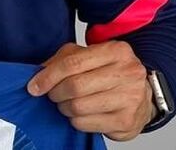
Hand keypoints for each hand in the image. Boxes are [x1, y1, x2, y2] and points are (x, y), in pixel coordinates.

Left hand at [28, 41, 155, 140]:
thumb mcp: (87, 56)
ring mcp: (131, 99)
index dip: (48, 76)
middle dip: (55, 93)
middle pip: (75, 86)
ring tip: (67, 104)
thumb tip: (38, 76)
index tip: (34, 86)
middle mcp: (128, 73)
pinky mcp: (127, 121)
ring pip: (78, 107)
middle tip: (53, 95)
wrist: (141, 95)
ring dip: (64, 107)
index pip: (72, 63)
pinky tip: (81, 114)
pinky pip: (86, 123)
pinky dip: (75, 120)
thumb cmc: (109, 72)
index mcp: (117, 51)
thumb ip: (62, 60)